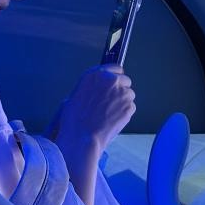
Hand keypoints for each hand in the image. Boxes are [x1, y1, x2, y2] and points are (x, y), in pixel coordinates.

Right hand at [51, 64, 135, 204]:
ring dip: (123, 103)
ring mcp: (121, 92)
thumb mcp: (75, 96)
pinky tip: (112, 120)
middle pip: (125, 80)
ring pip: (129, 95)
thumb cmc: (74, 121)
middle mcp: (110, 80)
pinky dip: (125, 114)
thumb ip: (91, 87)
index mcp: (94, 75)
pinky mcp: (129, 105)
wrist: (81, 137)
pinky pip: (131, 107)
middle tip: (111, 103)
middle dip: (120, 90)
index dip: (115, 77)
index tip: (115, 83)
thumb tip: (99, 89)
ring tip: (109, 114)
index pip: (115, 68)